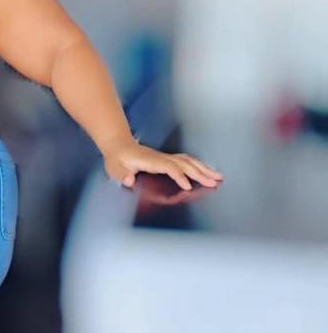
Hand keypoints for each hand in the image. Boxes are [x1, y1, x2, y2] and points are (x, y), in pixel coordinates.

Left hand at [102, 138, 223, 190]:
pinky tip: (205, 170)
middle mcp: (160, 157)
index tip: (188, 187)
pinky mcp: (166, 158)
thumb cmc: (117, 159)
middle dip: (200, 173)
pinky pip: (185, 160)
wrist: (118, 145)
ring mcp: (165, 157)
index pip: (169, 167)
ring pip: (188, 161)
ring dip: (203, 168)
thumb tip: (129, 180)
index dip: (179, 176)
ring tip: (218, 176)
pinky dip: (197, 165)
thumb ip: (121, 175)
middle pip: (184, 163)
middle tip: (215, 182)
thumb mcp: (114, 168)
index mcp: (150, 161)